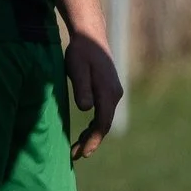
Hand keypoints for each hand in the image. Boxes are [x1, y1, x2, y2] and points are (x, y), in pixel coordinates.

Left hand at [61, 29, 122, 161]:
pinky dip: (95, 124)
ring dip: (92, 135)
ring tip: (77, 147)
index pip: (102, 123)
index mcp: (108, 92)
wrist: (90, 35)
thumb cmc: (81, 52)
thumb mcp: (77, 69)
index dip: (93, 140)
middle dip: (91, 142)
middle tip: (76, 155)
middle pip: (105, 124)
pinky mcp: (108, 89)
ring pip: (104, 119)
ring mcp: (113, 92)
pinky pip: (103, 112)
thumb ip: (82, 89)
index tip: (82, 153)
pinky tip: (85, 131)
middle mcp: (115, 94)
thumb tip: (86, 109)